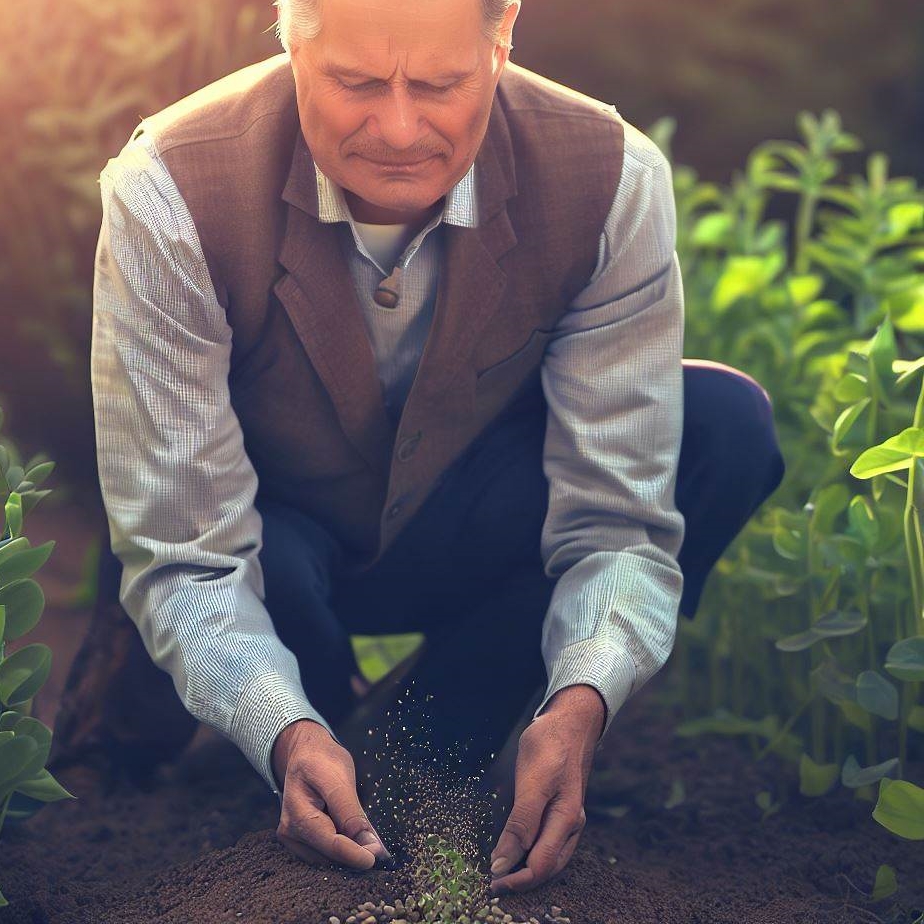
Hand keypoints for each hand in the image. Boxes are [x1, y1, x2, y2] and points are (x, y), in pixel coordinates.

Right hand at [271, 718, 390, 868]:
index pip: (330, 844)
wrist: (305, 753)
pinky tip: (354, 841)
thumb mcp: (339, 778)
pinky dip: (341, 851)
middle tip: (380, 851)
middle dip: (354, 856)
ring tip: (367, 843)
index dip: (355, 855)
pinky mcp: (299, 842)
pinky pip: (323, 854)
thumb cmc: (322, 761)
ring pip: (327, 859)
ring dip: (348, 855)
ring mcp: (292, 839)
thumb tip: (369, 845)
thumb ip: (351, 813)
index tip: (377, 859)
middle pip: (328, 856)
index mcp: (297, 813)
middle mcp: (290, 832)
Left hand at [490, 684, 604, 893]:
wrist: (569, 720)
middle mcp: (571, 825)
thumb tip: (504, 862)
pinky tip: (517, 853)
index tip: (489, 882)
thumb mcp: (534, 781)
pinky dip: (531, 855)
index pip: (540, 866)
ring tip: (500, 874)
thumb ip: (521, 822)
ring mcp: (568, 819)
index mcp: (566, 820)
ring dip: (525, 870)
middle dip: (519, 881)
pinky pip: (547, 843)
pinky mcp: (560, 810)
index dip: (515, 880)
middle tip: (490, 885)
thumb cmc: (551, 744)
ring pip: (548, 859)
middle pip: (546, 869)